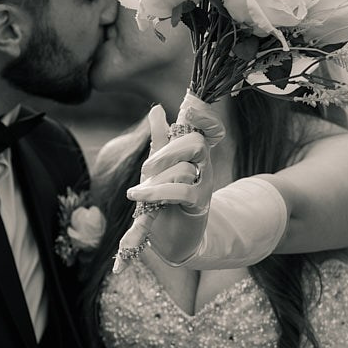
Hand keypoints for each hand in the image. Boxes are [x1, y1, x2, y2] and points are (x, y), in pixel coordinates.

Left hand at [125, 98, 227, 261]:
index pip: (210, 130)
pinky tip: (140, 196)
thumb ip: (160, 138)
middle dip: (169, 151)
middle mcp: (203, 166)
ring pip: (185, 169)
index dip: (206, 118)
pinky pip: (182, 191)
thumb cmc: (164, 199)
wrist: (170, 239)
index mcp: (194, 154)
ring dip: (156, 181)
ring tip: (137, 193)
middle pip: (196, 144)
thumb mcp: (159, 167)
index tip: (190, 112)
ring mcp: (204, 185)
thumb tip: (157, 108)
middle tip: (146, 169)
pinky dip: (158, 192)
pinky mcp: (200, 204)